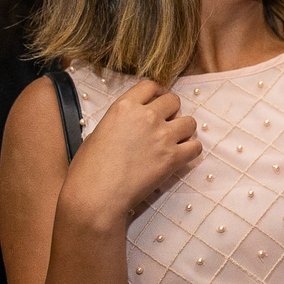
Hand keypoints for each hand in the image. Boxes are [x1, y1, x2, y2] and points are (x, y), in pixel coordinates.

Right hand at [65, 80, 200, 219]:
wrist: (95, 197)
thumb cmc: (87, 170)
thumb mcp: (97, 134)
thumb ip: (119, 122)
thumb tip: (130, 124)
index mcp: (123, 107)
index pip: (149, 86)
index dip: (157, 92)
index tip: (158, 100)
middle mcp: (146, 116)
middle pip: (174, 100)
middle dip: (171, 111)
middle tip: (164, 125)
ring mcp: (162, 136)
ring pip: (190, 122)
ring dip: (183, 130)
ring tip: (173, 142)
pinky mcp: (173, 157)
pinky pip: (196, 147)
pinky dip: (190, 151)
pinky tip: (180, 156)